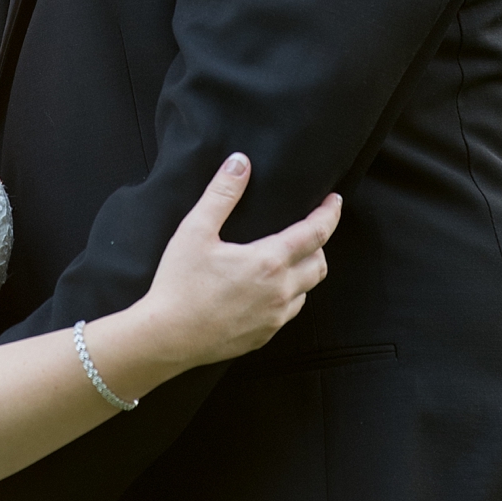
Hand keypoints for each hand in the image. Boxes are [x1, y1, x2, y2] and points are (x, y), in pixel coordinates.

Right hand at [138, 155, 340, 368]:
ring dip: (304, 271)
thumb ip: (221, 194)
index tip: (334, 200)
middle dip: (319, 243)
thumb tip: (240, 162)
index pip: (316, 233)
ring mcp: (275, 318)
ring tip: (288, 258)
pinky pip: (289, 312)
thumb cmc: (179, 284)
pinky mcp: (264, 336)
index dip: (330, 213)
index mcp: (269, 261)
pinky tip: (269, 288)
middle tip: (307, 229)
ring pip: (307, 290)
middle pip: (320, 263)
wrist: (167, 338)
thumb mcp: (195, 231)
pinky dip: (289, 295)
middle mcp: (280, 291)